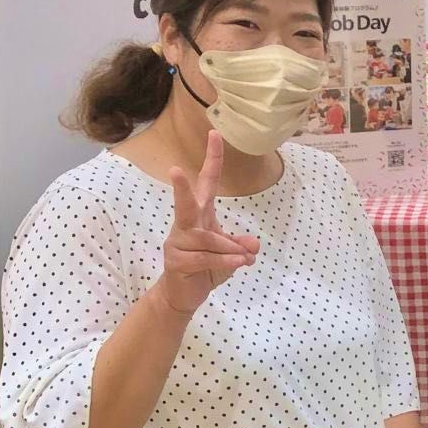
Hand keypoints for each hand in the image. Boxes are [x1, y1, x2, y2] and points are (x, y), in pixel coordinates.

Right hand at [156, 131, 258, 316]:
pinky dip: (226, 261)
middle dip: (181, 187)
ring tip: (244, 258)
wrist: (185, 293)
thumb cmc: (207, 266)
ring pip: (207, 239)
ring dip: (229, 248)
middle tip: (174, 170)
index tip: (215, 134)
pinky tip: (239, 264)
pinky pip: (206, 258)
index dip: (212, 160)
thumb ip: (241, 245)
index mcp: (201, 214)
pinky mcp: (177, 261)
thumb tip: (252, 244)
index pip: (207, 182)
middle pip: (185, 202)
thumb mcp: (231, 253)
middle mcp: (186, 224)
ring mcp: (178, 242)